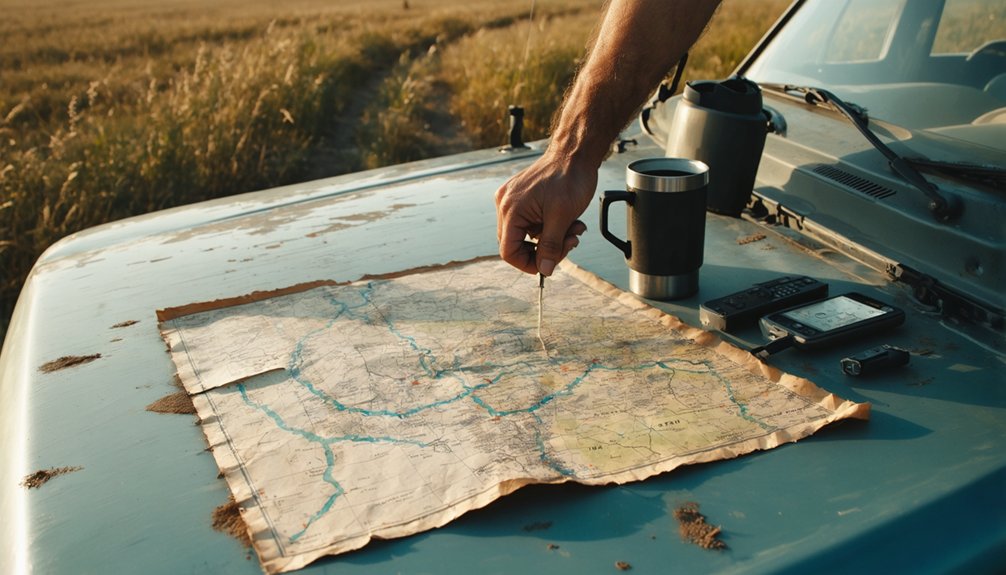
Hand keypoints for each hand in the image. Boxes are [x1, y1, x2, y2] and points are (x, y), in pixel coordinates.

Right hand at [495, 152, 595, 275]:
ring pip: (527, 234)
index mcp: (511, 209)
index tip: (549, 266)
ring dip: (552, 238)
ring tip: (574, 228)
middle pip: (516, 244)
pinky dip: (549, 226)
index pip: (508, 251)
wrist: (575, 153)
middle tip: (569, 242)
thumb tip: (544, 269)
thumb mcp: (563, 218)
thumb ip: (550, 246)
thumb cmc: (570, 178)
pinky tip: (567, 220)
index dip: (528, 263)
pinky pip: (530, 222)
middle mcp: (506, 204)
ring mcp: (512, 199)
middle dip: (545, 249)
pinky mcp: (522, 196)